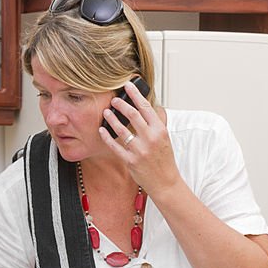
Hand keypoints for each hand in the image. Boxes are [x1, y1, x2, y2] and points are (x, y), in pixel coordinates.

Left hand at [100, 80, 181, 196]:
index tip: (128, 85)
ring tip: (106, 112)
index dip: (135, 94)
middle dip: (120, 104)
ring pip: (121, 129)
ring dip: (111, 118)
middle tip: (113, 99)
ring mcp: (140, 150)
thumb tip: (146, 108)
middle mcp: (150, 138)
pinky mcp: (130, 161)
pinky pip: (115, 146)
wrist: (166, 182)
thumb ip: (155, 124)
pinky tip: (102, 130)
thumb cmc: (164, 160)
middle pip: (132, 115)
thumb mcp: (165, 138)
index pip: (146, 107)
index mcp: (160, 130)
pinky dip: (107, 136)